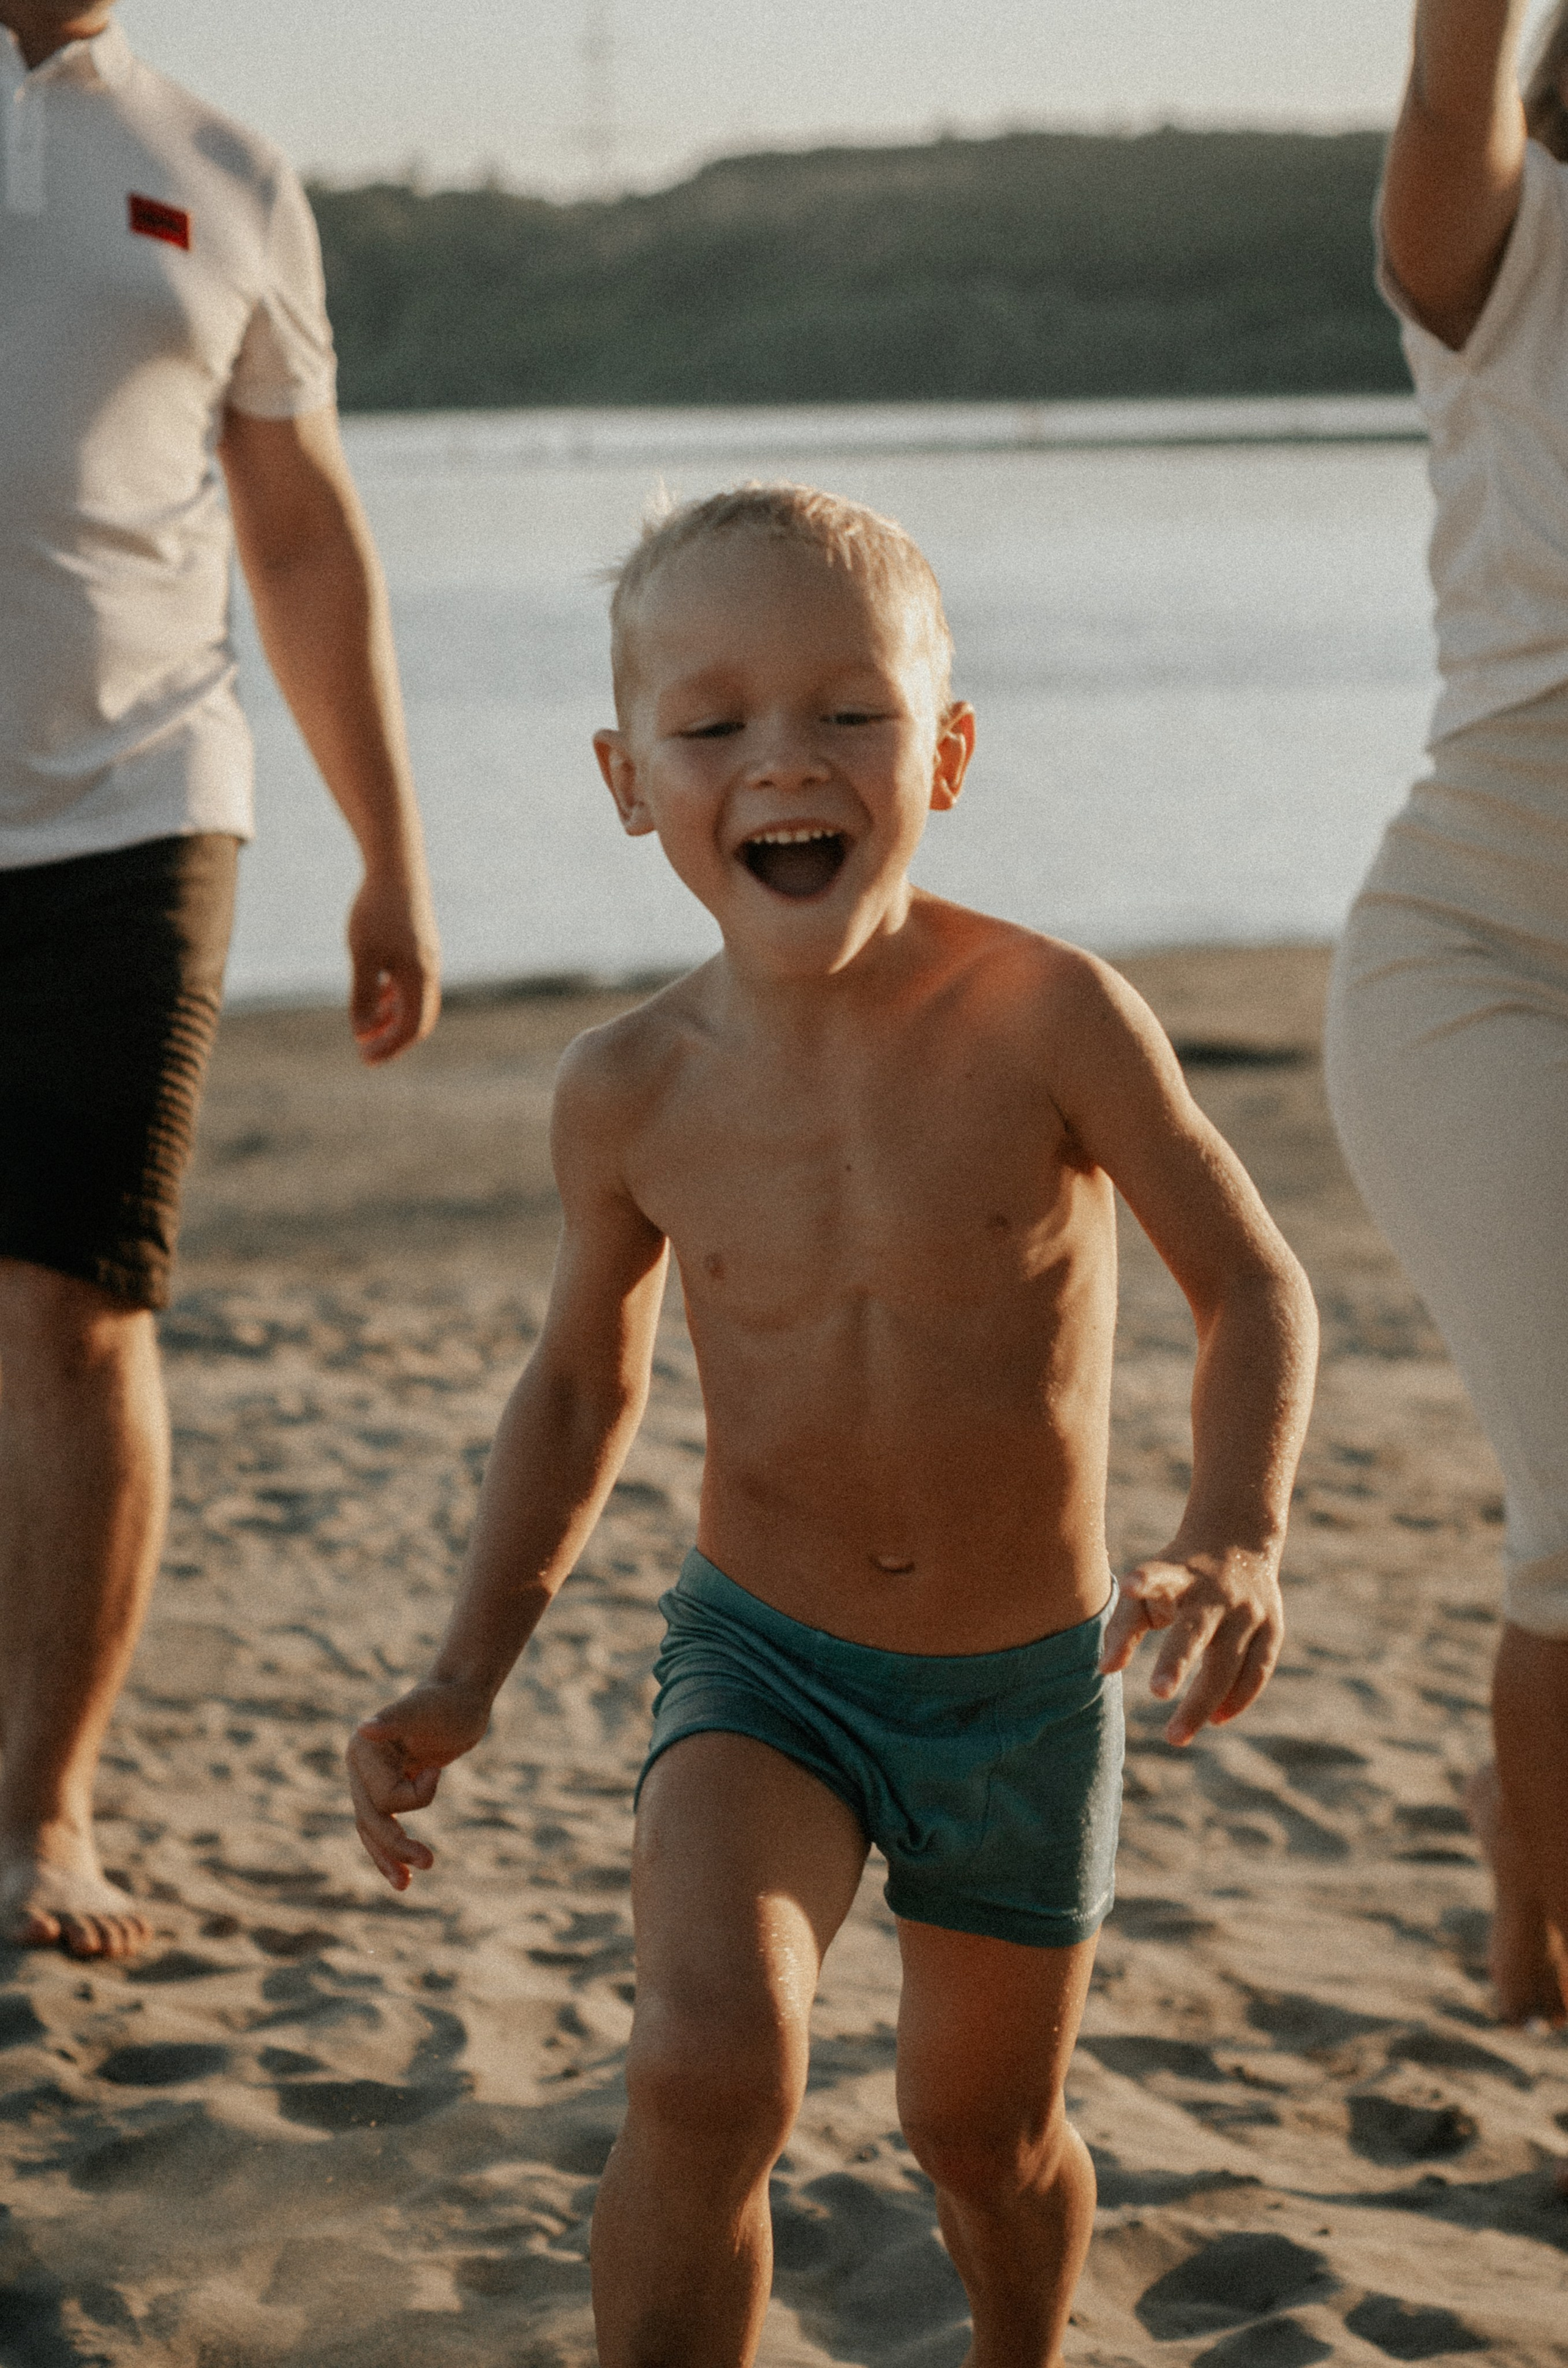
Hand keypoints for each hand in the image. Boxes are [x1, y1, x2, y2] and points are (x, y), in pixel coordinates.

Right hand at [346, 1677, 489, 1887]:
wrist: (464, 1695)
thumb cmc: (449, 1701)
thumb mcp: (426, 1710)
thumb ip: (396, 1720)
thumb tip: (366, 1728)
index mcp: (363, 1749)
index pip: (383, 1797)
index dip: (416, 1795)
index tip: (439, 1770)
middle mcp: (361, 1766)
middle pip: (372, 1820)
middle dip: (397, 1845)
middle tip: (429, 1862)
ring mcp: (373, 1779)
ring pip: (373, 1830)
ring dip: (388, 1858)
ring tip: (406, 1886)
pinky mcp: (390, 1787)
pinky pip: (384, 1826)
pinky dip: (391, 1851)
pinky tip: (403, 1875)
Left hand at [348, 871, 440, 1063]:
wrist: (397, 868)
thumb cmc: (377, 911)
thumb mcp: (363, 955)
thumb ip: (363, 995)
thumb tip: (361, 1033)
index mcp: (420, 977)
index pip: (411, 1027)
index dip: (389, 1048)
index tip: (365, 1059)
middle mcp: (429, 972)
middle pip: (418, 1020)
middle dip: (393, 1041)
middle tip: (367, 1055)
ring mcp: (427, 959)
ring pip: (414, 1002)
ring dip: (392, 1020)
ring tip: (366, 1031)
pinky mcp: (420, 947)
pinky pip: (411, 984)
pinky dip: (394, 998)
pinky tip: (375, 998)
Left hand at [1100, 1543, 1282, 1746]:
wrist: (1238, 1538)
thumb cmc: (1178, 1576)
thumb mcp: (1150, 1585)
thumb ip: (1124, 1625)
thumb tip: (1105, 1670)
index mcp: (1179, 1575)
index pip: (1159, 1576)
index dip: (1144, 1583)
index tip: (1129, 1587)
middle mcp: (1216, 1592)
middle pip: (1197, 1632)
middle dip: (1177, 1662)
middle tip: (1157, 1692)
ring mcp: (1248, 1610)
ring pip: (1229, 1663)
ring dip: (1203, 1701)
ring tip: (1175, 1735)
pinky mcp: (1273, 1627)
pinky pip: (1257, 1671)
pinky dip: (1237, 1699)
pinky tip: (1215, 1720)